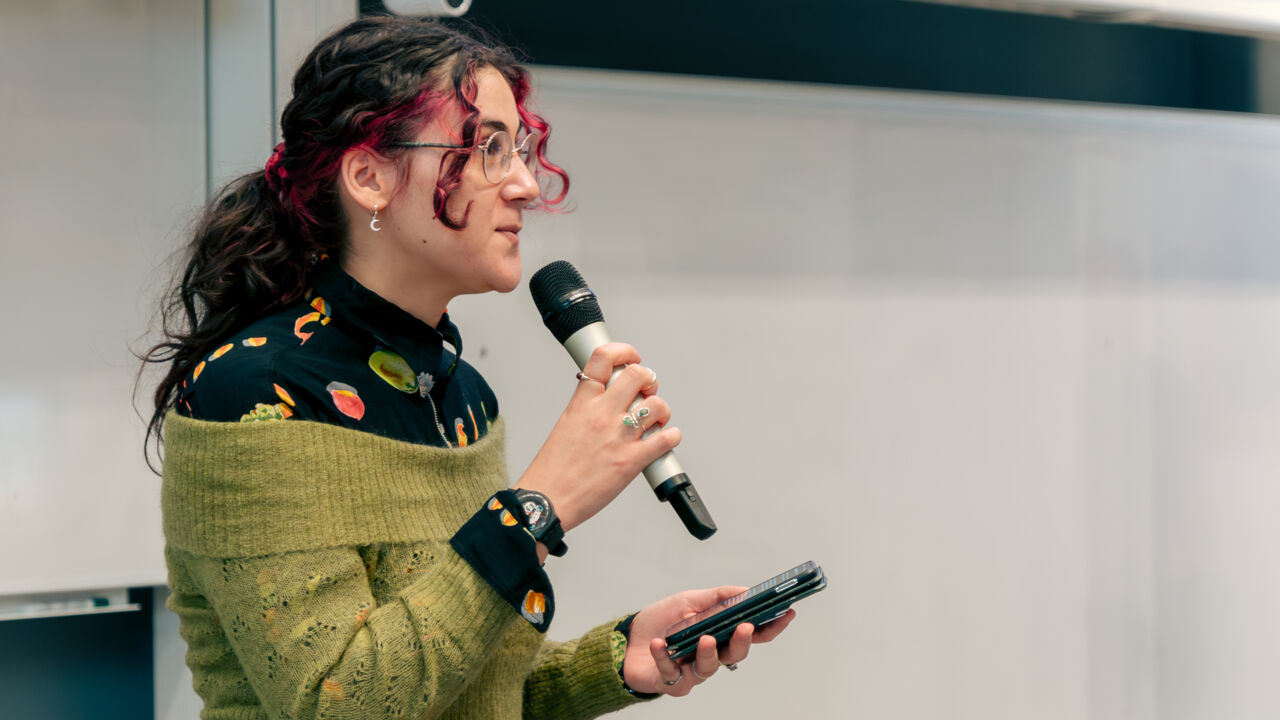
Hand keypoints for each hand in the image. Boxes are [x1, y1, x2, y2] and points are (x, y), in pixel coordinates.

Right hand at [515, 343, 680, 532]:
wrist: (546, 501)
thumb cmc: (552, 470)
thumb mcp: (566, 425)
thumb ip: (587, 408)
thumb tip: (607, 400)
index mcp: (582, 403)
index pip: (603, 358)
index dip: (624, 352)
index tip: (632, 358)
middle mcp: (602, 414)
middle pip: (638, 375)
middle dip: (649, 379)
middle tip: (648, 390)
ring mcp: (619, 436)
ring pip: (656, 405)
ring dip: (661, 410)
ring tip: (655, 419)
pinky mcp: (632, 461)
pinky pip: (665, 439)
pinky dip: (672, 437)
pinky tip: (666, 439)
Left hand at [622, 586, 795, 696]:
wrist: (626, 640)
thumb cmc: (660, 622)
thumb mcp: (689, 600)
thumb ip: (717, 597)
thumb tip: (744, 591)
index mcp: (719, 634)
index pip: (752, 633)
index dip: (771, 626)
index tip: (786, 613)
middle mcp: (711, 655)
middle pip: (736, 654)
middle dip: (743, 641)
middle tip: (745, 627)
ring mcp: (693, 671)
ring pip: (709, 668)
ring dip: (708, 653)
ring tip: (704, 638)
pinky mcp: (672, 682)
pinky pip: (673, 672)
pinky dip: (665, 656)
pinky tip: (660, 643)